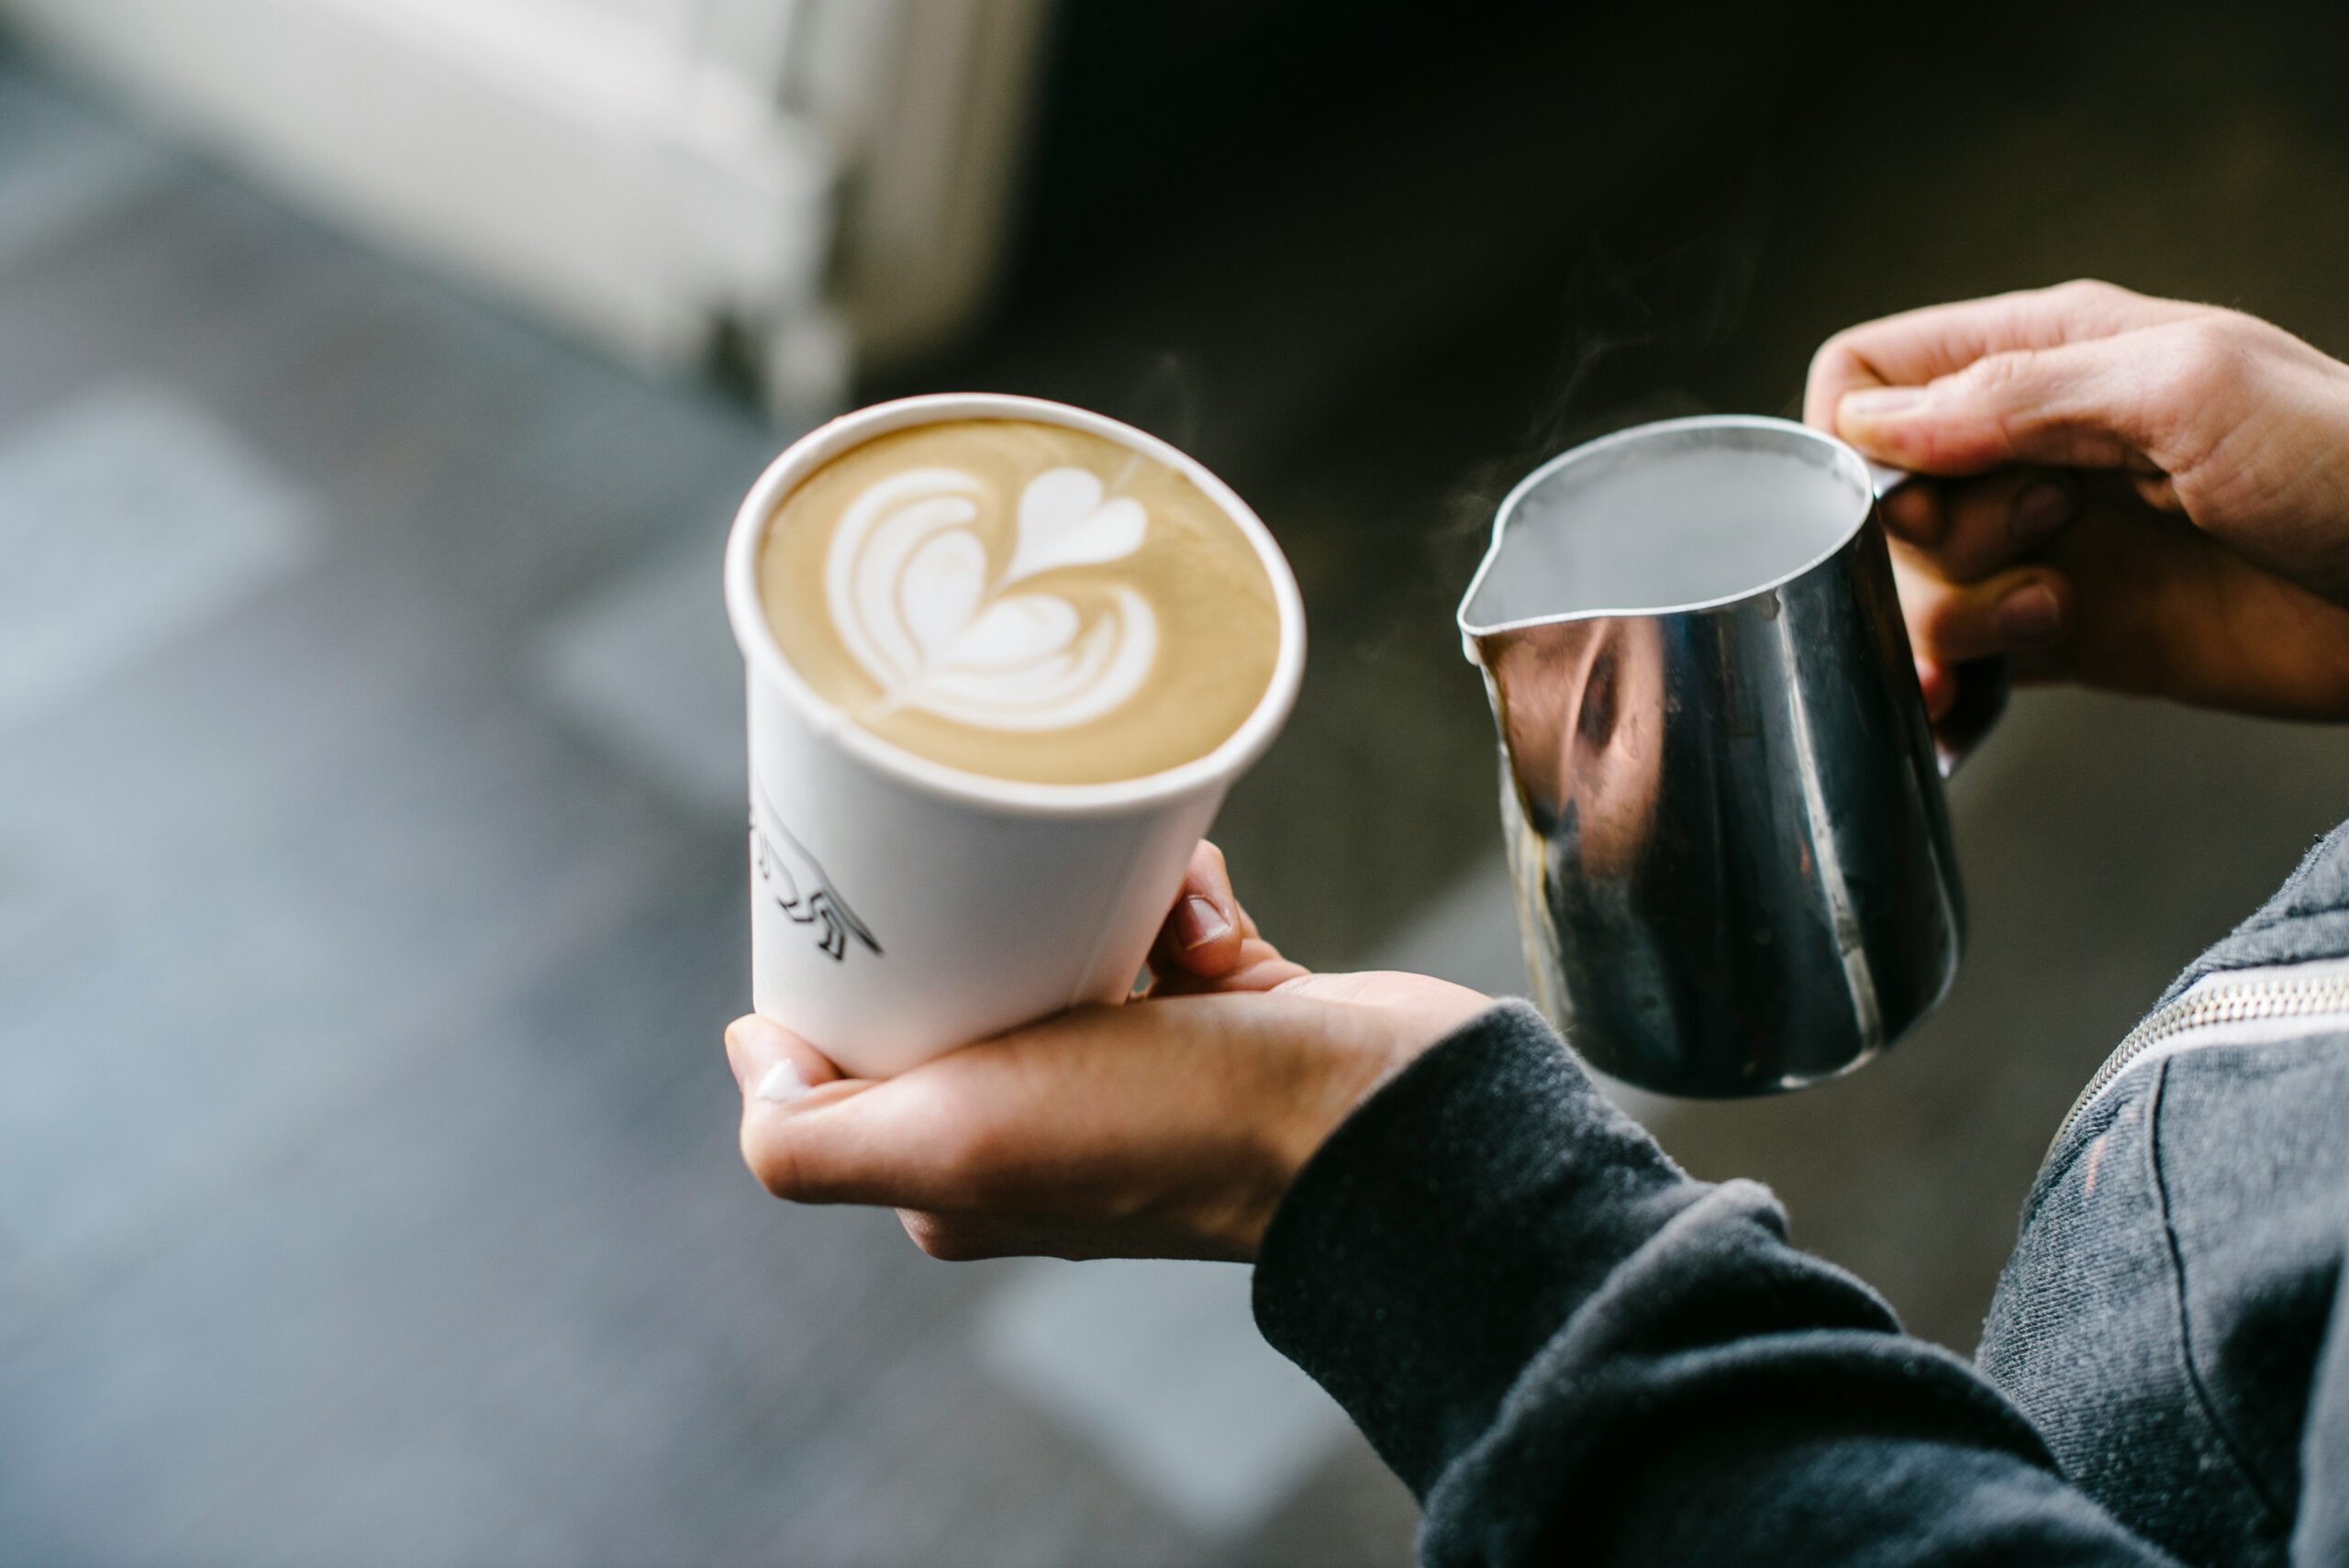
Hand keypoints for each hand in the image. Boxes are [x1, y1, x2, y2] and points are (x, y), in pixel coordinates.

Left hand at [722, 843, 1489, 1262]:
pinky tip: (1214, 926)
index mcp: (957, 1171)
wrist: (1377, 1121)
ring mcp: (1131, 1070)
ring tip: (1156, 905)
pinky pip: (1165, 914)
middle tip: (1023, 864)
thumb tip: (751, 1056)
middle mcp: (1036, 1127)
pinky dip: (1183, 896)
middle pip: (968, 967)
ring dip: (1104, 888)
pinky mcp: (1217, 1015)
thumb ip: (815, 1139)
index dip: (865, 959)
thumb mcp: (957, 1142)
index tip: (889, 885)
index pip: (865, 1046)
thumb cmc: (1170, 1133)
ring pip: (1069, 923)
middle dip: (992, 901)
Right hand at [1804, 280, 2348, 725]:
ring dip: (1957, 616)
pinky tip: (1975, 703)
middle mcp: (2033, 447)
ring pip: (1912, 585)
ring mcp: (2047, 546)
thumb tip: (1869, 423)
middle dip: (1928, 535)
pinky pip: (1960, 662)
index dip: (1854, 432)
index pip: (1870, 370)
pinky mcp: (2068, 636)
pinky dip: (1948, 689)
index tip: (1897, 486)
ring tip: (2057, 613)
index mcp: (2053, 355)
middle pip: (1880, 494)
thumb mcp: (2184, 389)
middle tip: (2042, 528)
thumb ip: (2017, 397)